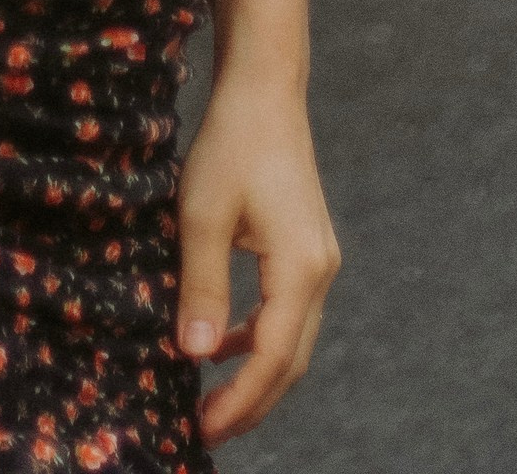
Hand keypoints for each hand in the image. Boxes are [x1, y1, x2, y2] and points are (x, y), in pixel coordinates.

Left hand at [177, 70, 339, 443]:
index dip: (241, 401)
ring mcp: (319, 260)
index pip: (273, 358)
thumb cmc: (231, 142)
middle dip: (252, 401)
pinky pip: (288, 311)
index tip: (204, 429)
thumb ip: (202, 288)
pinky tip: (224, 343)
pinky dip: (259, 337)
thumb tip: (196, 355)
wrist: (264, 88)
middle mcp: (320, 271)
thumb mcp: (201, 214)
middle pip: (291, 360)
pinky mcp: (308, 248)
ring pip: (292, 339)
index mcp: (300, 268)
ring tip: (212, 400)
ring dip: (256, 373)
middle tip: (207, 429)